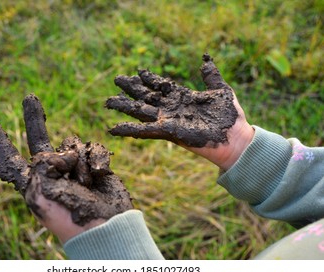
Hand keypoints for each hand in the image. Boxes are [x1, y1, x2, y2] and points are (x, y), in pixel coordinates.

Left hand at [0, 94, 132, 242]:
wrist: (104, 225)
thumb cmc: (68, 212)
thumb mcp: (40, 189)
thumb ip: (41, 163)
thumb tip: (59, 153)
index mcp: (33, 181)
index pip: (12, 159)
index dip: (1, 144)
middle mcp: (51, 172)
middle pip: (40, 139)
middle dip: (34, 118)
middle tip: (29, 97)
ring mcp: (73, 169)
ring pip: (73, 144)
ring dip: (79, 162)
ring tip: (85, 184)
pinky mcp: (94, 167)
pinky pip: (94, 149)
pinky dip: (97, 159)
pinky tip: (99, 174)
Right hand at [106, 54, 253, 169]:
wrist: (236, 139)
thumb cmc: (231, 117)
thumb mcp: (221, 90)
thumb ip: (211, 76)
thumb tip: (205, 58)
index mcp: (183, 98)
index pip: (161, 86)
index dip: (149, 79)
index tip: (138, 71)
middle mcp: (172, 109)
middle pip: (146, 97)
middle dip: (132, 89)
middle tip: (116, 80)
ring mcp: (168, 121)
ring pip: (140, 112)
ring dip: (124, 107)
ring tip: (108, 101)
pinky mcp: (168, 133)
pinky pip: (144, 131)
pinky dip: (128, 130)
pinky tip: (113, 128)